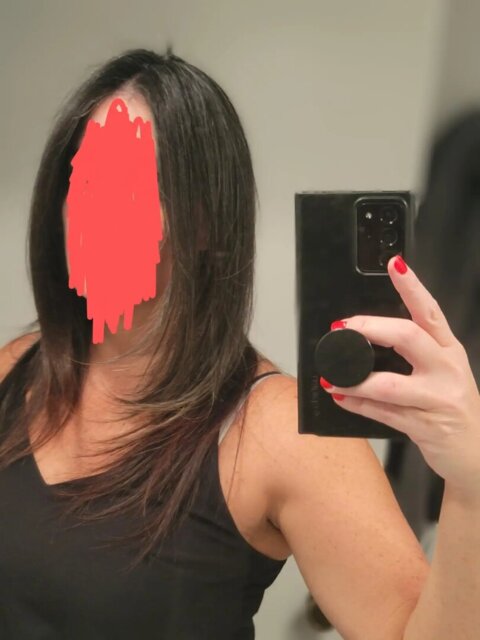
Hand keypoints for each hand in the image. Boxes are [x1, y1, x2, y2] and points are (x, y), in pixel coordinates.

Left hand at [321, 255, 479, 499]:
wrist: (476, 453)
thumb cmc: (451, 405)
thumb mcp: (442, 372)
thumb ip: (413, 353)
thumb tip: (367, 334)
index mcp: (449, 350)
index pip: (430, 311)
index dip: (412, 287)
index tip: (395, 265)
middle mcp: (448, 370)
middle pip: (409, 338)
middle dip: (372, 329)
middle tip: (344, 327)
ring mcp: (439, 400)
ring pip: (391, 385)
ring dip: (355, 380)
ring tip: (331, 376)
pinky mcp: (427, 427)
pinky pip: (385, 414)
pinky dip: (359, 405)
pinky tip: (342, 397)